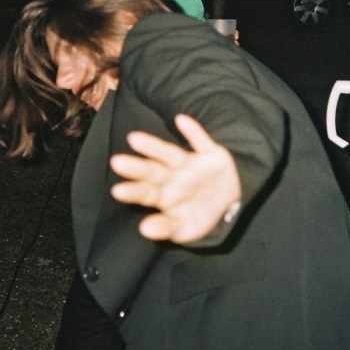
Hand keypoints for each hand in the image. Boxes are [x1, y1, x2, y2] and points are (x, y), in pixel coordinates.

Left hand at [109, 114, 241, 242]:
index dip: (133, 192)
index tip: (117, 191)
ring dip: (154, 147)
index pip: (146, 193)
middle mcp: (173, 177)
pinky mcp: (210, 154)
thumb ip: (166, 228)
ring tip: (134, 139)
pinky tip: (182, 120)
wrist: (232, 202)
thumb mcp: (186, 229)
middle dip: (137, 168)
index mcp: (165, 195)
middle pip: (153, 171)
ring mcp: (191, 164)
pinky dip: (193, 131)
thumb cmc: (201, 215)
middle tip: (116, 162)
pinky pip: (201, 141)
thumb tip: (144, 229)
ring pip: (170, 154)